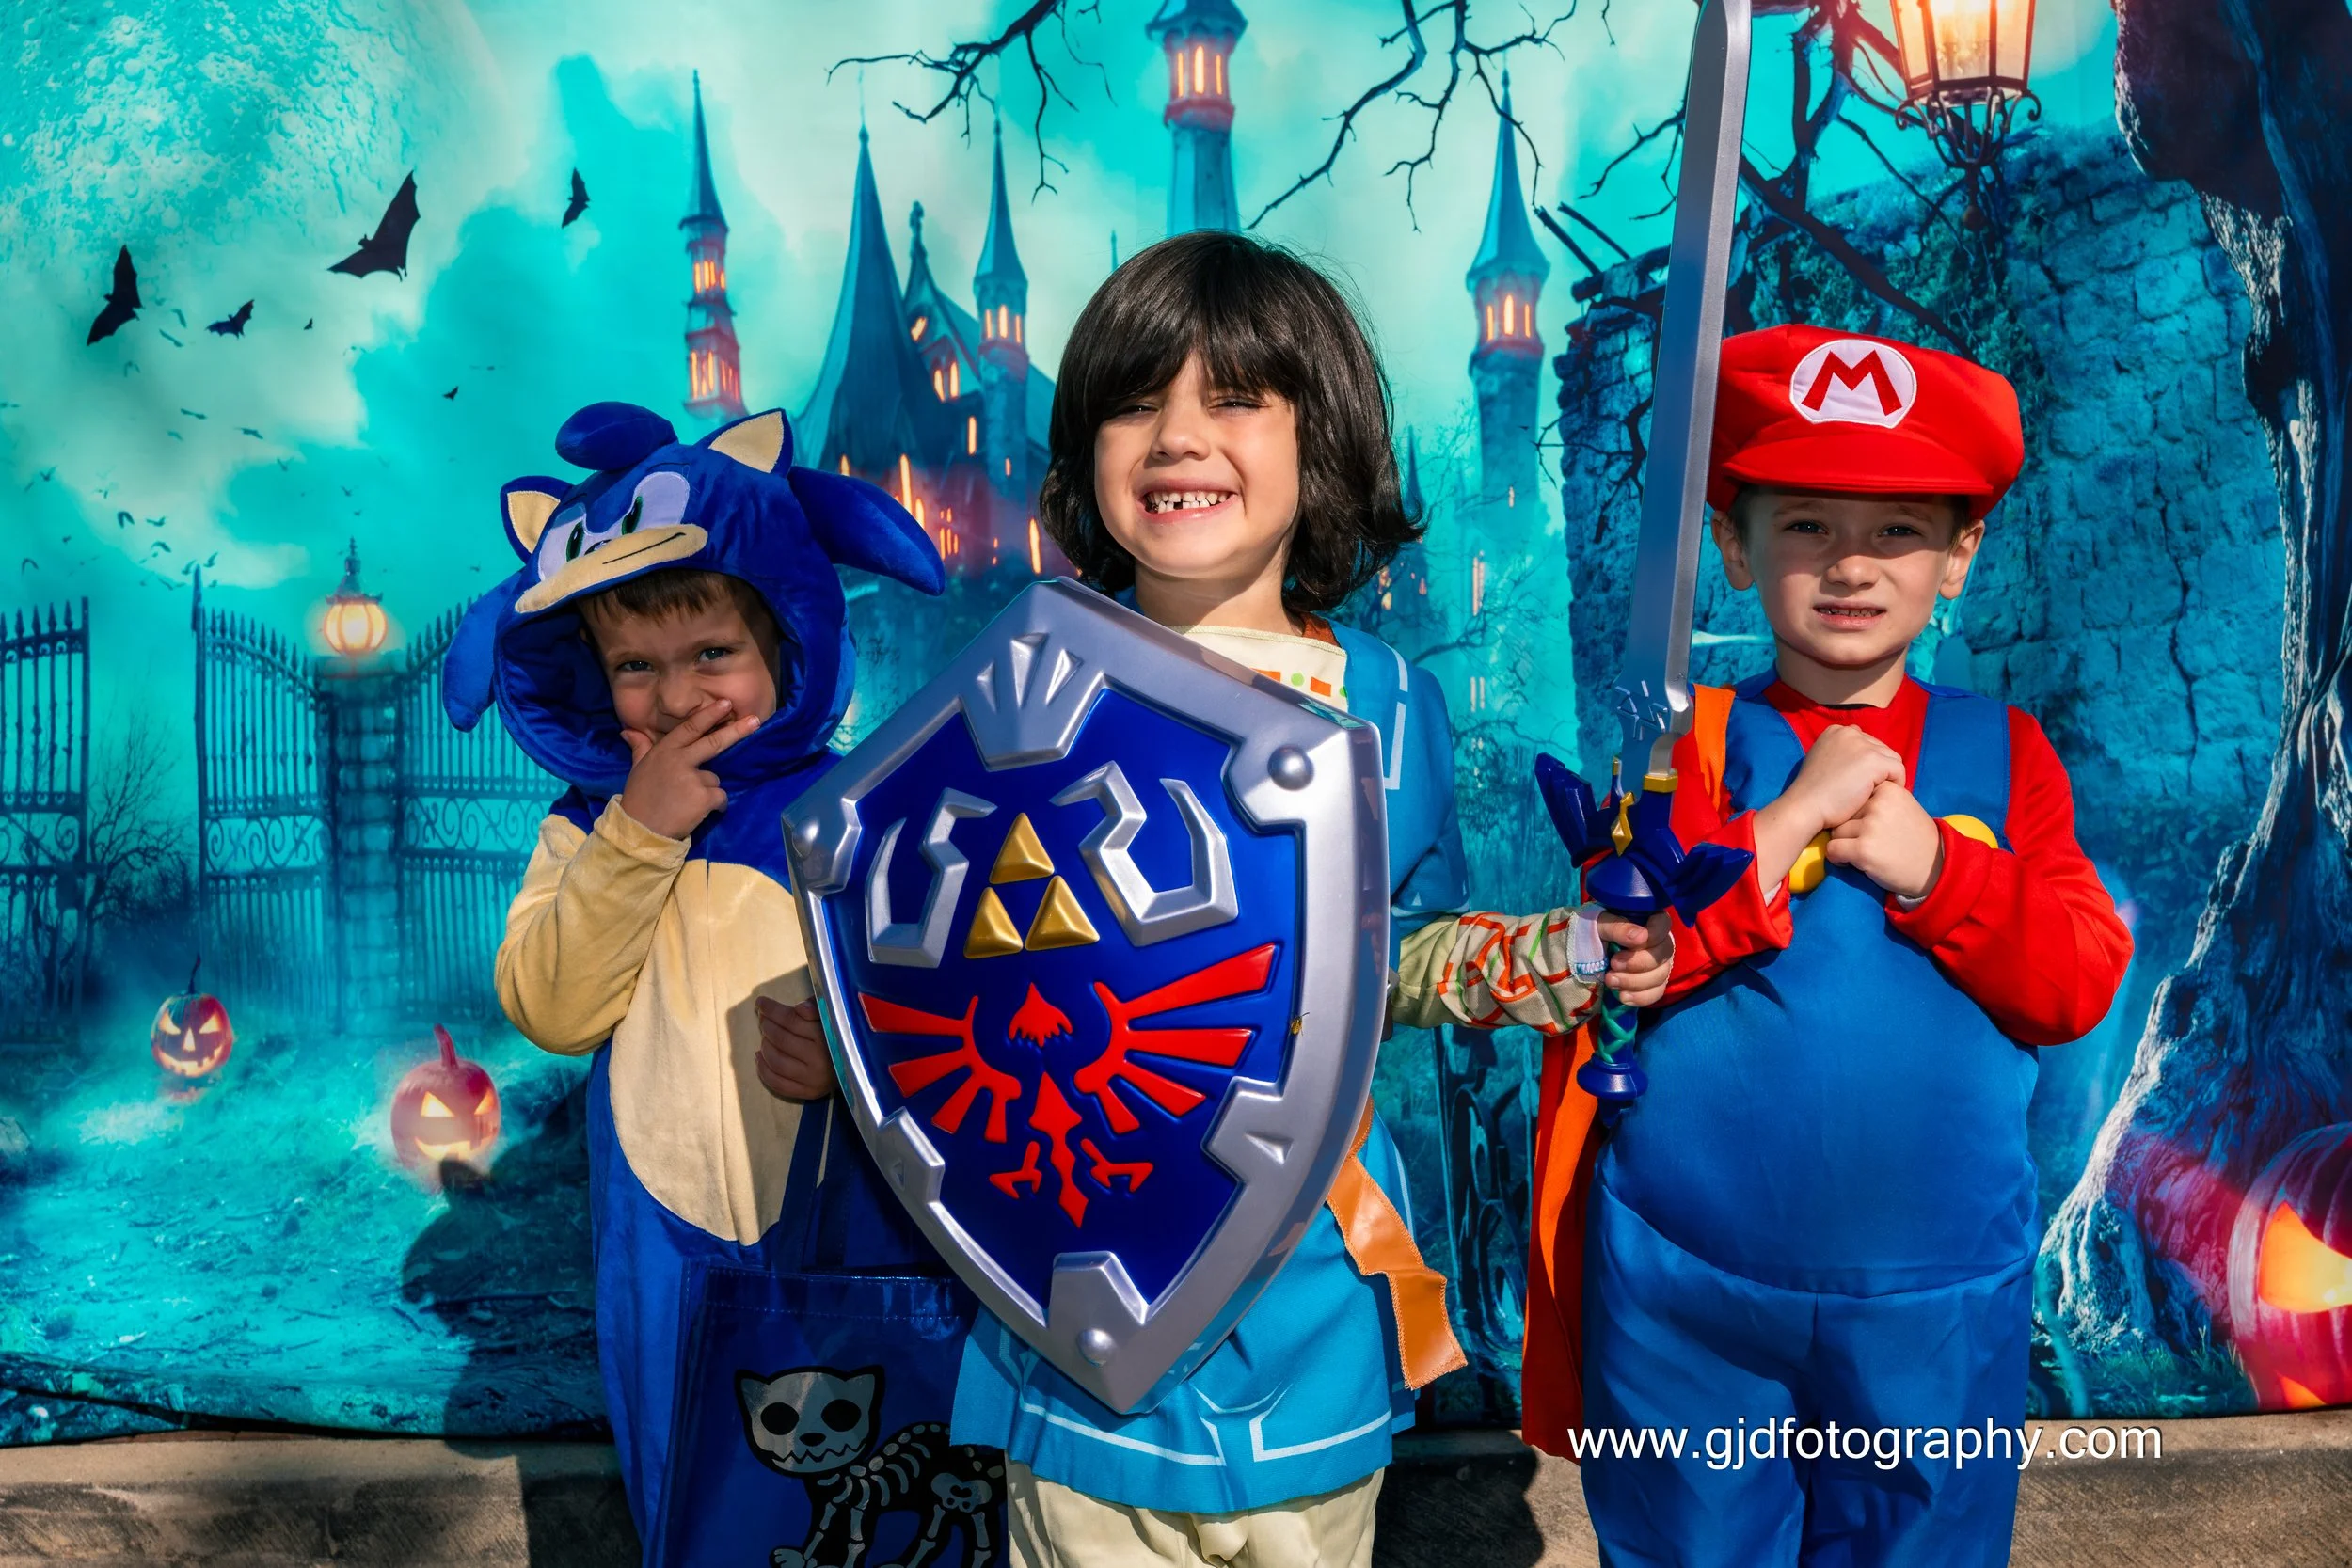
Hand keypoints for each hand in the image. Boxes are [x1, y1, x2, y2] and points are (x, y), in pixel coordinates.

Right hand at [618, 698, 760, 838]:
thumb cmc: (639, 799)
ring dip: (708, 790)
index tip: (726, 703)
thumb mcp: (637, 769)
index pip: (690, 727)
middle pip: (713, 742)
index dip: (709, 714)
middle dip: (736, 730)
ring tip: (688, 803)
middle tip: (755, 720)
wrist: (639, 831)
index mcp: (664, 751)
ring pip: (714, 778)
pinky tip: (699, 812)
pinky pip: (720, 797)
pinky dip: (716, 805)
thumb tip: (628, 732)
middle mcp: (679, 760)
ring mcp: (693, 778)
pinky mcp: (703, 797)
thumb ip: (640, 748)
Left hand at [755, 996, 836, 1100]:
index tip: (761, 1002)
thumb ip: (817, 1008)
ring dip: (764, 1046)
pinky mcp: (809, 1093)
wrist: (859, 1066)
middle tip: (763, 1019)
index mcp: (827, 1035)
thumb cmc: (840, 1035)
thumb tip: (799, 1008)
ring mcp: (813, 1079)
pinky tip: (759, 1058)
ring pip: (776, 1061)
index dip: (772, 1010)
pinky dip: (763, 1070)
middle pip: (781, 1039)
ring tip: (764, 1038)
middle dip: (767, 1026)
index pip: (791, 1020)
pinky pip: (778, 1083)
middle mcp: (820, 1059)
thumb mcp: (833, 1016)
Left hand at [1597, 912, 1673, 1008]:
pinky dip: (1639, 997)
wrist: (1581, 958)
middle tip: (1613, 963)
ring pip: (1660, 976)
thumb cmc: (1591, 934)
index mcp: (1646, 921)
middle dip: (1638, 963)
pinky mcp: (1652, 985)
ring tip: (1610, 980)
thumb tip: (1641, 936)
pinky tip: (1622, 996)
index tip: (1634, 942)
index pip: (1663, 923)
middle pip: (1663, 954)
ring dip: (1634, 982)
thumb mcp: (1598, 925)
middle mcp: (1658, 942)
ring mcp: (1658, 965)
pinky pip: (1655, 994)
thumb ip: (1618, 927)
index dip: (1654, 934)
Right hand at [1750, 725, 1906, 890]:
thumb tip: (1860, 760)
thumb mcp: (1822, 762)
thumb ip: (1840, 754)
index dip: (1867, 763)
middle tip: (1869, 791)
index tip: (1860, 780)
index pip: (1866, 742)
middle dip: (1879, 769)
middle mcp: (1849, 731)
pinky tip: (1882, 797)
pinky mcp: (1873, 760)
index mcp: (1835, 731)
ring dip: (1887, 776)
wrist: (1806, 806)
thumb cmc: (1813, 793)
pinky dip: (1897, 784)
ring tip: (1876, 794)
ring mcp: (1862, 745)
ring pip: (1892, 758)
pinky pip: (1899, 770)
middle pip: (1881, 748)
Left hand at [1826, 780, 1944, 900]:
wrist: (1934, 869)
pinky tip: (1854, 862)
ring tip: (1867, 851)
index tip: (1874, 825)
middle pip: (1844, 814)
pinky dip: (1838, 858)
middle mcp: (1878, 805)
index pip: (1856, 798)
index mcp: (1888, 790)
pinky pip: (1833, 849)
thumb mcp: (1904, 806)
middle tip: (1873, 841)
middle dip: (1851, 829)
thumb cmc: (1914, 838)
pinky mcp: (1863, 849)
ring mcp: (1870, 826)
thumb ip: (1879, 798)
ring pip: (1836, 831)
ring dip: (1845, 844)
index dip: (1860, 814)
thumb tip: (1847, 795)